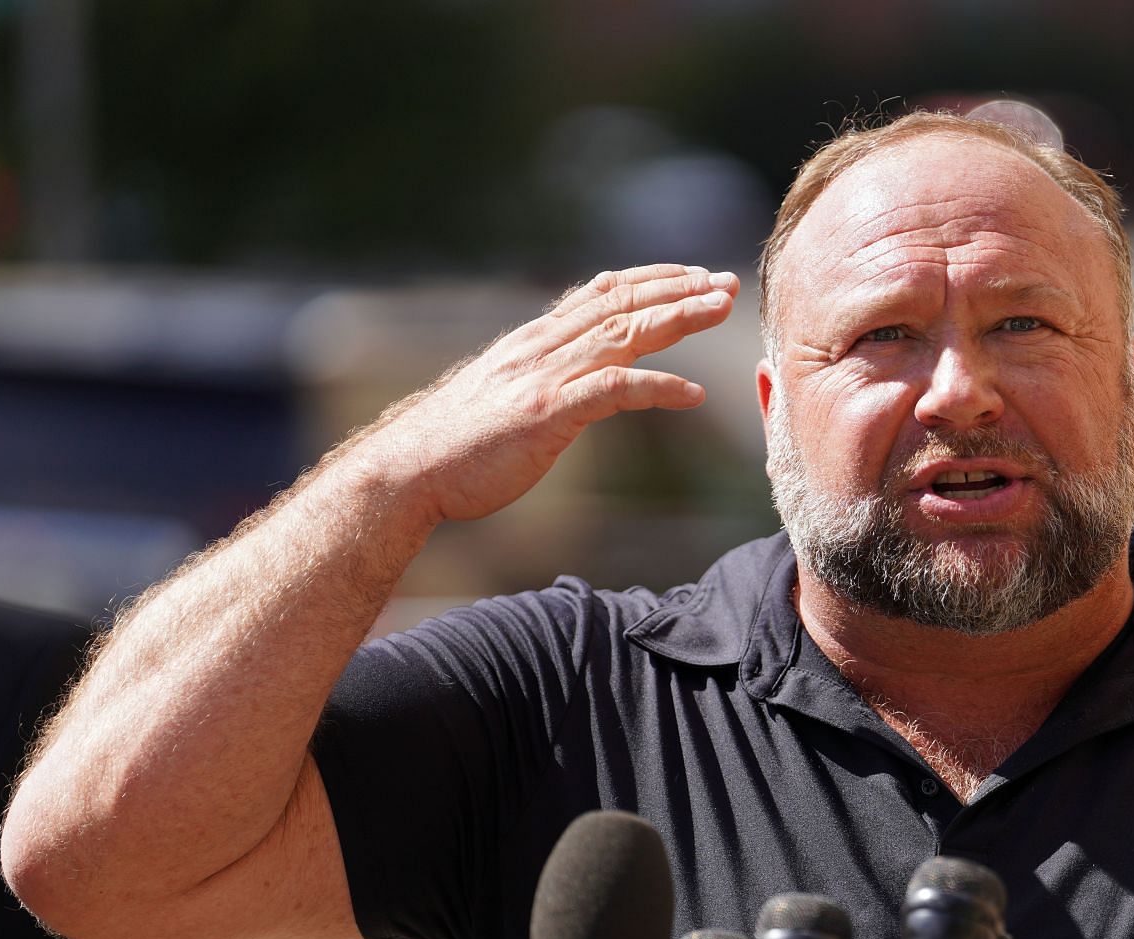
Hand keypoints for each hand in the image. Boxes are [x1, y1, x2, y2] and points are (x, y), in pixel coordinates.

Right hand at [368, 264, 738, 523]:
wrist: (407, 469)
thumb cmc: (454, 444)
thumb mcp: (502, 395)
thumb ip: (538, 377)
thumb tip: (567, 378)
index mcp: (533, 341)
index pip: (601, 293)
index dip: (650, 279)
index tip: (692, 274)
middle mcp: (541, 348)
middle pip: (621, 304)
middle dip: (679, 288)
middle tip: (727, 282)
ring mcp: (544, 377)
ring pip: (624, 333)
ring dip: (679, 317)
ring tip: (722, 310)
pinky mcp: (546, 413)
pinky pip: (614, 391)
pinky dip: (658, 388)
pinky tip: (693, 395)